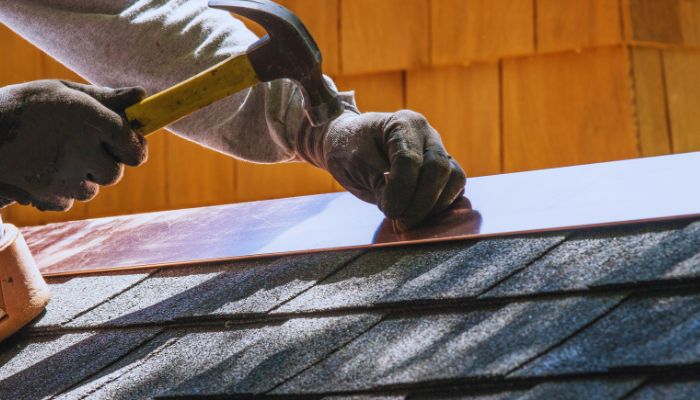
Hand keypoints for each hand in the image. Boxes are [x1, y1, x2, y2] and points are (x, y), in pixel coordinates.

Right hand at [0, 80, 146, 210]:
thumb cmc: (22, 106)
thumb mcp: (61, 91)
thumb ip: (104, 98)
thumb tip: (141, 96)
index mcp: (87, 117)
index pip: (131, 143)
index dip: (134, 147)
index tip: (129, 144)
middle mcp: (79, 147)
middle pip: (114, 172)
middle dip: (105, 164)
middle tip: (84, 149)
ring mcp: (63, 174)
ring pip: (92, 188)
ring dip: (82, 177)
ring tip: (54, 156)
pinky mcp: (47, 194)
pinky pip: (69, 200)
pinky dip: (60, 190)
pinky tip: (40, 170)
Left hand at [300, 110, 465, 229]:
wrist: (348, 144)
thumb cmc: (348, 148)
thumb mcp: (355, 164)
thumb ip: (380, 184)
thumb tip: (402, 209)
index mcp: (403, 123)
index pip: (410, 160)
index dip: (401, 190)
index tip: (388, 210)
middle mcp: (427, 135)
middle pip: (439, 169)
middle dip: (421, 203)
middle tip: (401, 222)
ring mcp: (438, 151)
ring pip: (455, 179)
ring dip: (435, 206)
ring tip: (409, 219)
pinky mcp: (442, 170)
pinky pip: (454, 188)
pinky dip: (440, 205)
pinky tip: (420, 216)